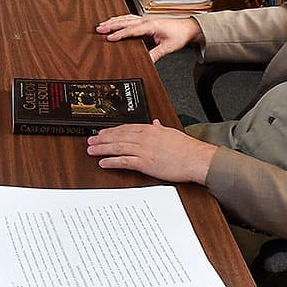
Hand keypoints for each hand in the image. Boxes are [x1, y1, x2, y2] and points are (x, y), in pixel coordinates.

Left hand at [87, 121, 218, 184]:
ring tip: (92, 151)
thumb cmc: (187, 148)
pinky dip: (112, 161)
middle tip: (90, 140)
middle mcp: (144, 138)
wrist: (195, 159)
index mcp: (150, 130)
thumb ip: (161, 128)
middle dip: (102, 138)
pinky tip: (103, 163)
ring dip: (102, 149)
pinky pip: (124, 162)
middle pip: (118, 136)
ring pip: (118, 147)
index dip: (111, 130)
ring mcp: (144, 150)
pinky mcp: (145, 163)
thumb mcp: (171, 133)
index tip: (102, 132)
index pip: (126, 128)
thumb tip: (155, 123)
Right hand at [95, 14, 201, 60]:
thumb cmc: (179, 35)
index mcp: (151, 25)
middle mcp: (146, 20)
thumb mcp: (168, 47)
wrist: (187, 27)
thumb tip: (146, 61)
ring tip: (102, 24)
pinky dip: (119, 19)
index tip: (109, 38)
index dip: (120, 34)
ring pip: (125, 18)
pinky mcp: (145, 21)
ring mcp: (145, 19)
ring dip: (113, 21)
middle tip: (99, 28)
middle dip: (111, 25)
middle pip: (125, 21)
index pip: (131, 30)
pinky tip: (114, 21)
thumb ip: (156, 54)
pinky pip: (129, 18)